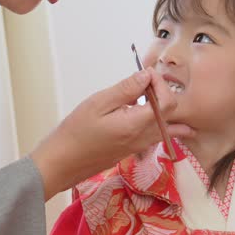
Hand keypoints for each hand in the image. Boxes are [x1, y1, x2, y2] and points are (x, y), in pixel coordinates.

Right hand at [30, 68, 193, 199]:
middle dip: (164, 92)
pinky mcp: (133, 151)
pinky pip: (156, 136)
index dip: (161, 83)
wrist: (63, 162)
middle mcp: (143, 137)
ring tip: (158, 95)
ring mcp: (139, 146)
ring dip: (166, 109)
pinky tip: (152, 116)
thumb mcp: (98, 104)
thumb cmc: (76, 132)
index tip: (146, 72)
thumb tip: (146, 76)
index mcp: (136, 124)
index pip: (167, 101)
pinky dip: (161, 124)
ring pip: (167, 128)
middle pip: (171, 114)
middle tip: (147, 80)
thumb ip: (126, 90)